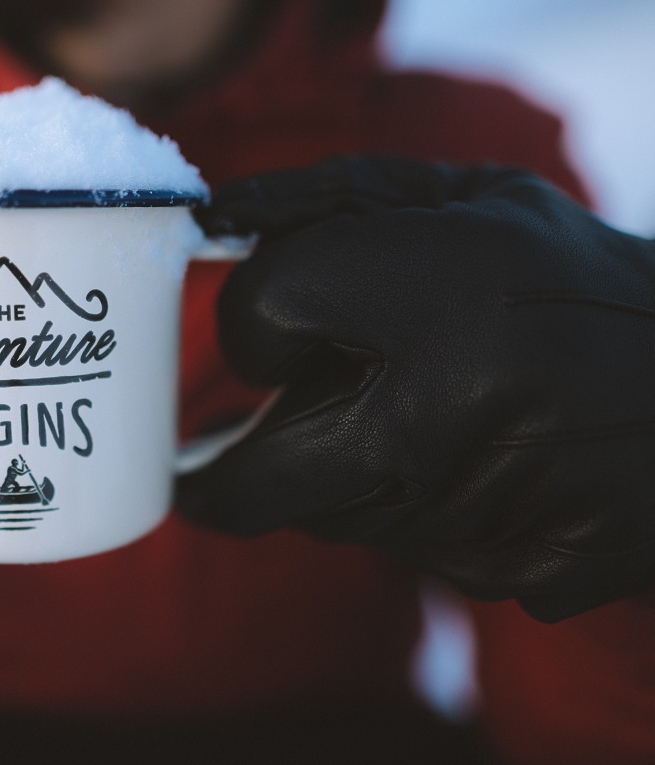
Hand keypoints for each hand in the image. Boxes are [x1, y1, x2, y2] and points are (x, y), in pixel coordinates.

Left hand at [178, 155, 654, 621]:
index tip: (274, 325)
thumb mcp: (461, 201)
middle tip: (208, 463)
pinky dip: (408, 510)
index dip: (254, 317)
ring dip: (334, 474)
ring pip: (328, 515)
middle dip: (227, 470)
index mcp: (442, 294)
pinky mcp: (520, 574)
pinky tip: (468, 463)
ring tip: (409, 416)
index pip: (263, 311)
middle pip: (256, 477)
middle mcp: (454, 412)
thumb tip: (206, 222)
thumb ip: (324, 201)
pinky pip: (406, 549)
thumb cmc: (570, 277)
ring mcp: (484, 513)